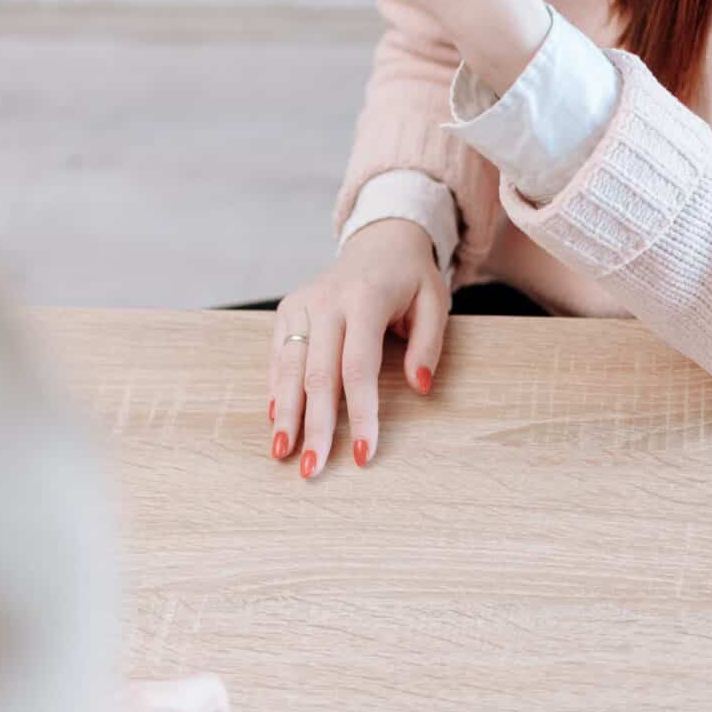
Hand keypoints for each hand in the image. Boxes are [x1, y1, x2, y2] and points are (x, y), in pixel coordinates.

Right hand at [268, 218, 447, 478]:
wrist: (379, 241)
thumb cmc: (411, 279)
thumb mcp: (435, 302)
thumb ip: (429, 344)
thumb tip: (420, 386)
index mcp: (364, 299)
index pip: (358, 368)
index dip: (360, 414)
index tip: (363, 454)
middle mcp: (326, 301)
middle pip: (318, 375)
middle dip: (315, 426)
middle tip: (312, 470)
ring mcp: (302, 304)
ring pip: (289, 368)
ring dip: (286, 415)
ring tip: (283, 454)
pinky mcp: (287, 310)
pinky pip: (278, 356)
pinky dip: (276, 390)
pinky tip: (277, 422)